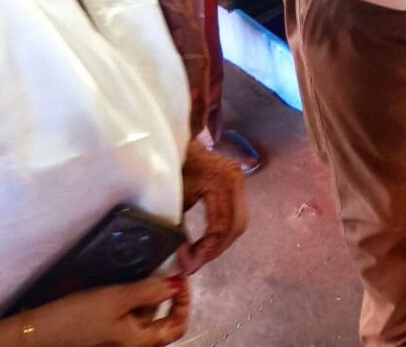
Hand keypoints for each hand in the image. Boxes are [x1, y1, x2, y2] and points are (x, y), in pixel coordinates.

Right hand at [18, 275, 190, 346]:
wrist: (38, 333)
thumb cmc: (76, 318)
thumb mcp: (116, 299)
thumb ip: (148, 291)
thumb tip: (176, 284)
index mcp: (139, 343)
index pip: (176, 326)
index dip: (184, 302)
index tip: (179, 278)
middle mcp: (130, 345)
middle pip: (160, 322)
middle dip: (164, 295)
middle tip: (163, 270)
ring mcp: (116, 340)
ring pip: (142, 317)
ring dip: (146, 295)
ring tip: (142, 272)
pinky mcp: (103, 333)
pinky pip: (124, 317)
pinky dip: (129, 300)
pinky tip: (121, 284)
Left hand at [178, 144, 248, 274]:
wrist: (169, 140)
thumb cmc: (167, 164)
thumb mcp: (170, 197)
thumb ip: (177, 229)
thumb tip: (181, 261)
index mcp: (222, 180)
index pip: (222, 226)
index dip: (207, 250)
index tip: (187, 265)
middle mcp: (236, 179)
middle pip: (236, 227)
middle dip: (215, 250)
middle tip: (192, 265)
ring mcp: (238, 180)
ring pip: (238, 223)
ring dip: (219, 244)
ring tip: (196, 256)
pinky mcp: (235, 183)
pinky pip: (234, 215)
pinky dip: (221, 233)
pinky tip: (204, 243)